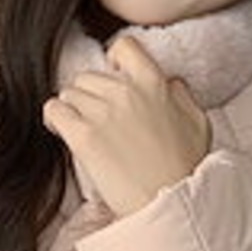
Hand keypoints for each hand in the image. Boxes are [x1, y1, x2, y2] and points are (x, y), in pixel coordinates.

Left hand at [42, 34, 211, 216]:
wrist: (169, 204)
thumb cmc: (185, 169)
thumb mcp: (198, 123)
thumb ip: (182, 95)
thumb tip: (171, 83)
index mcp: (154, 83)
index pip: (124, 47)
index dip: (114, 60)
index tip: (112, 76)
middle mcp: (125, 92)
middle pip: (88, 77)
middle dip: (89, 96)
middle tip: (97, 119)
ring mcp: (102, 113)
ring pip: (69, 94)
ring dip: (72, 111)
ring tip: (83, 131)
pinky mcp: (83, 137)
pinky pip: (54, 111)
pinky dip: (55, 120)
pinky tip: (64, 133)